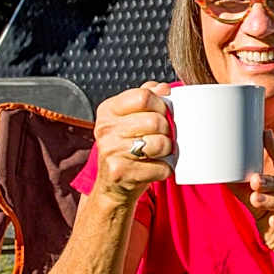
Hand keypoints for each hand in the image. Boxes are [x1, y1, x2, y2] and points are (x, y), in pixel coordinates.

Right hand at [92, 82, 172, 204]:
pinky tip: (155, 167)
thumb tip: (164, 88)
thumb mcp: (131, 118)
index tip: (162, 112)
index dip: (161, 104)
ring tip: (160, 152)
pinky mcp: (120, 173)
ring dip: (169, 150)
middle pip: (156, 120)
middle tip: (162, 136)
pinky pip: (161, 168)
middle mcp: (105, 129)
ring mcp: (111, 151)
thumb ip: (147, 98)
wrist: (113, 185)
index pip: (144, 96)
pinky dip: (165, 169)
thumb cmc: (128, 146)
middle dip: (167, 129)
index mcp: (108, 110)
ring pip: (161, 143)